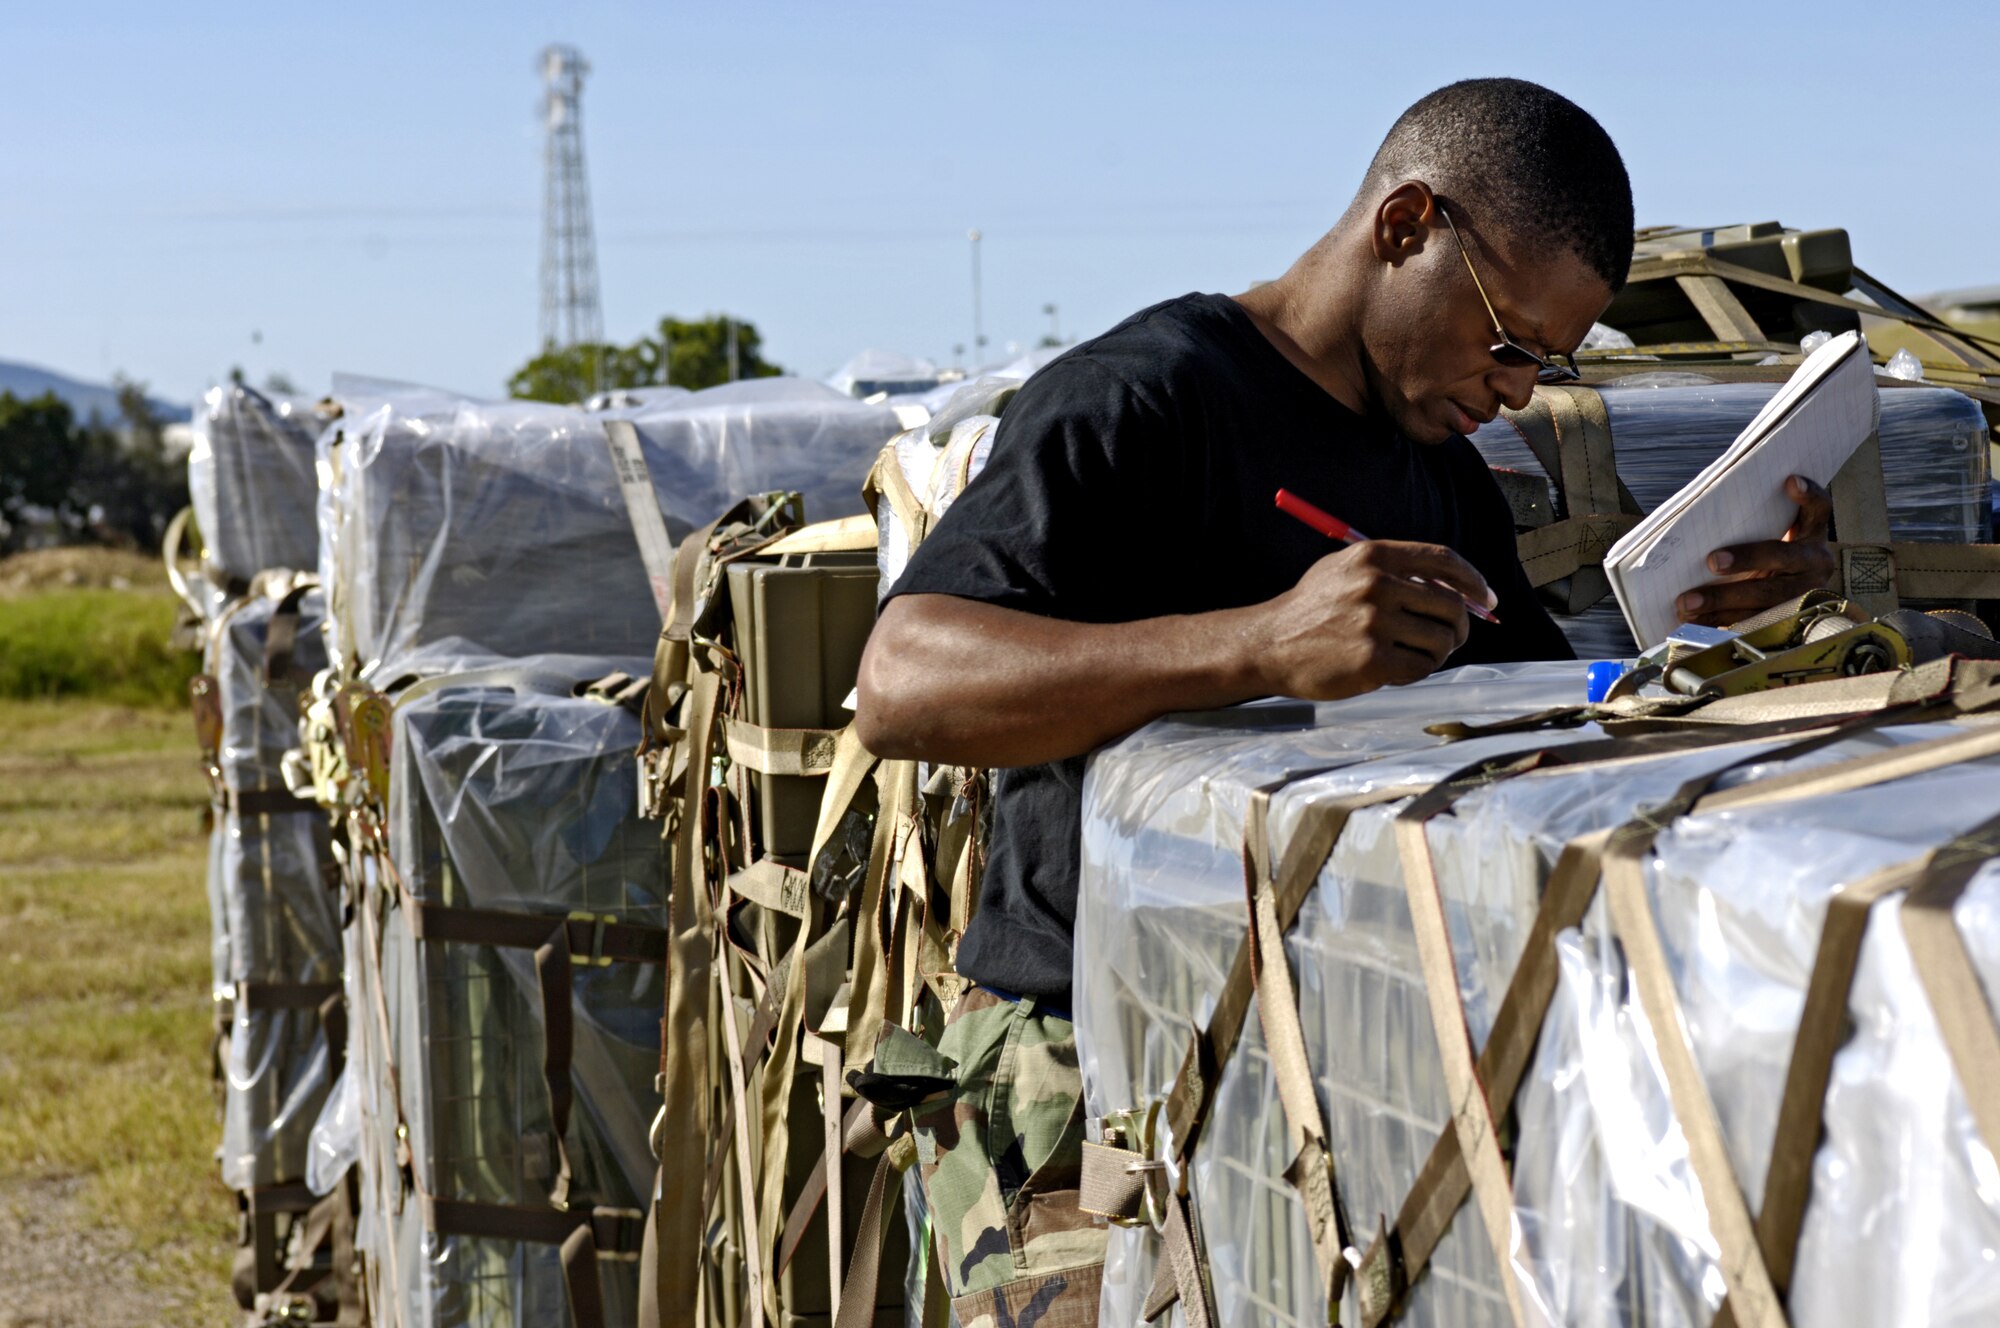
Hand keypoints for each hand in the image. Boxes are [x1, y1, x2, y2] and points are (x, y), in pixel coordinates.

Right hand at [1252, 540, 1494, 699]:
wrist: (1269, 644)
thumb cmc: (1311, 608)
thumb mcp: (1344, 570)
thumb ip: (1394, 571)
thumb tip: (1455, 588)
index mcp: (1373, 556)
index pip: (1443, 560)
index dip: (1473, 580)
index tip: (1487, 599)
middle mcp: (1376, 585)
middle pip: (1451, 605)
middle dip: (1460, 627)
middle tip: (1452, 639)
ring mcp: (1374, 623)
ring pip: (1442, 640)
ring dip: (1438, 652)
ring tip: (1415, 655)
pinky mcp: (1372, 661)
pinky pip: (1422, 668)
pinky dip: (1418, 672)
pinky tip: (1397, 670)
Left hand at [1676, 474, 1836, 627]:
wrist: (1784, 596)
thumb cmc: (1763, 554)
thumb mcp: (1768, 536)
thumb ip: (1750, 523)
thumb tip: (1698, 512)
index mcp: (1812, 535)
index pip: (1819, 509)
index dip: (1808, 496)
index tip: (1789, 481)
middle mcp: (1814, 564)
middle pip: (1782, 556)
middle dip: (1746, 560)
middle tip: (1712, 561)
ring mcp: (1804, 596)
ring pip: (1765, 599)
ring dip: (1722, 602)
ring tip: (1686, 604)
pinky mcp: (1787, 624)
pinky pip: (1753, 626)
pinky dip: (1719, 623)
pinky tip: (1693, 623)